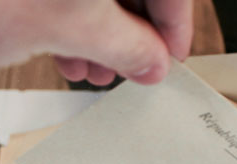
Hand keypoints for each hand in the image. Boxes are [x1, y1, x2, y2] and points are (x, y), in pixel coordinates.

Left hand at [0, 0, 192, 84]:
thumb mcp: (63, 25)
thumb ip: (124, 43)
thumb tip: (152, 60)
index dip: (174, 21)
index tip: (171, 55)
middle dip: (135, 32)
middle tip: (135, 68)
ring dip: (102, 35)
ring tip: (96, 68)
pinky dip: (70, 26)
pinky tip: (66, 52)